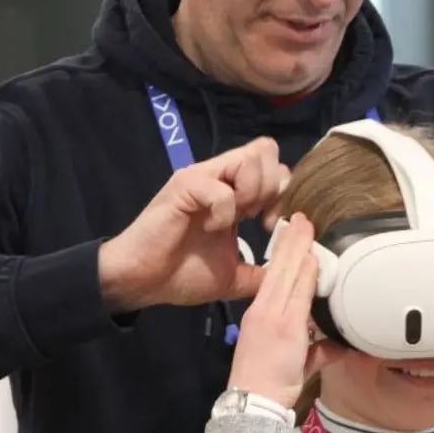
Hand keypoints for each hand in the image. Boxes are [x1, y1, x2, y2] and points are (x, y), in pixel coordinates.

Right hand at [98, 137, 289, 312]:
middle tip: (257, 219)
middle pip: (266, 151)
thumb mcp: (233, 276)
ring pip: (249, 159)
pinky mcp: (185, 186)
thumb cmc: (181, 275)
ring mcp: (202, 179)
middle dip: (272, 188)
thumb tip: (291, 273)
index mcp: (234, 194)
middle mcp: (220, 177)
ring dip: (252, 193)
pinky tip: (212, 228)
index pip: (274, 166)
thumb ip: (261, 271)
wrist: (141, 282)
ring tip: (237, 220)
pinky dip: (225, 210)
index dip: (282, 195)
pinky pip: (221, 187)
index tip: (271, 225)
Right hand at [226, 213, 320, 408]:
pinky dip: (304, 275)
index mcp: (260, 314)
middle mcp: (263, 311)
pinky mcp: (285, 327)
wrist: (253, 403)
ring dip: (299, 250)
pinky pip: (297, 295)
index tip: (293, 235)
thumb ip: (316, 350)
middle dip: (292, 243)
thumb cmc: (265, 385)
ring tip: (306, 228)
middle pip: (278, 269)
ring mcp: (274, 317)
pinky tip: (311, 259)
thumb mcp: (293, 362)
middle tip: (301, 219)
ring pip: (288, 276)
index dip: (284, 254)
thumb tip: (335, 345)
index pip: (272, 276)